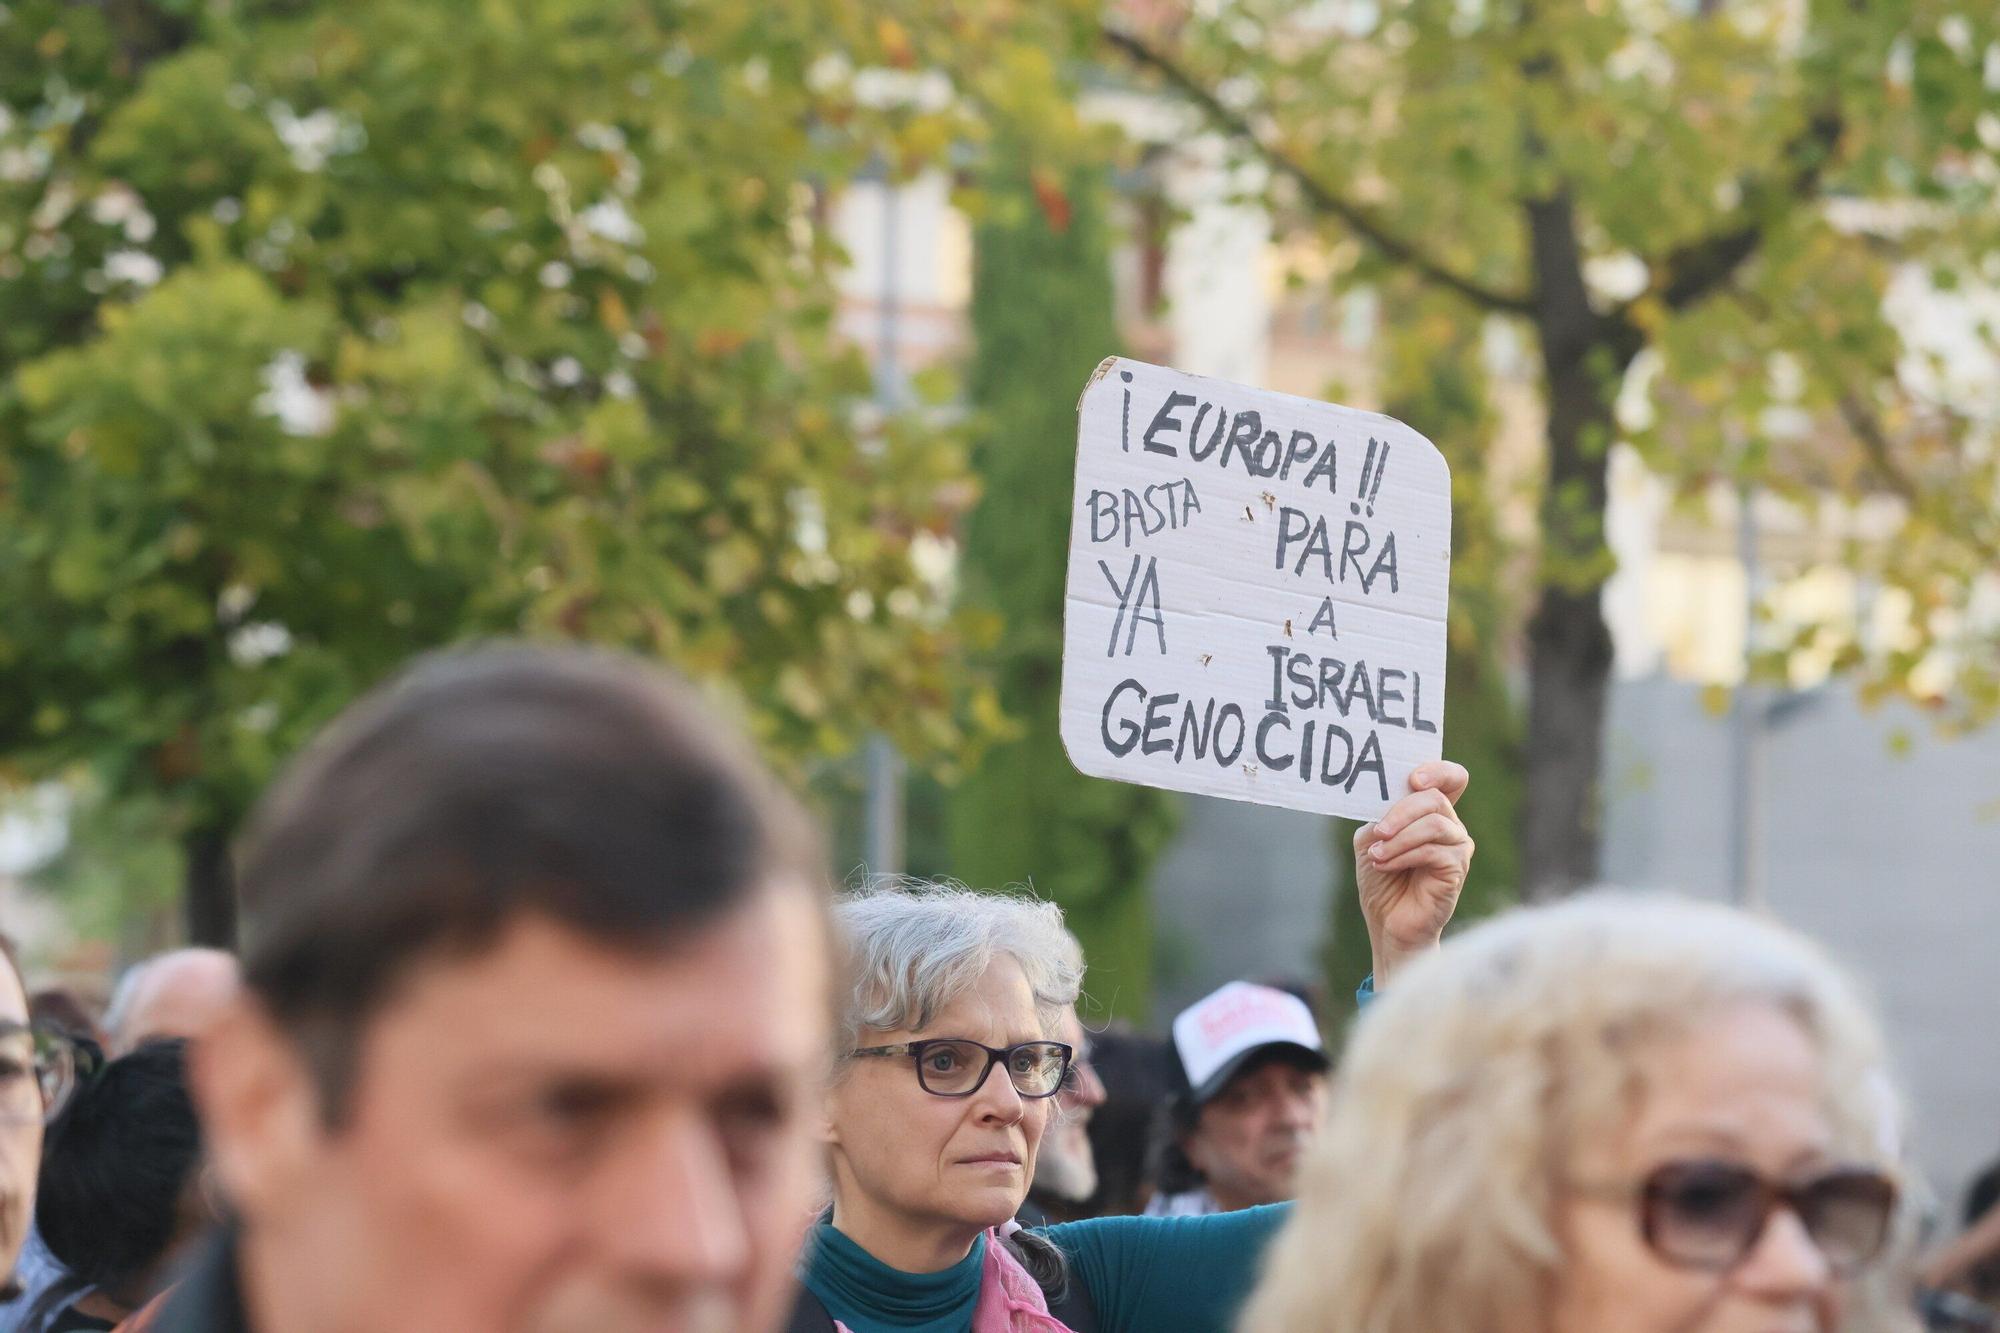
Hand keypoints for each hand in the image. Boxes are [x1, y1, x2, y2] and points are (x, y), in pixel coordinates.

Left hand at [1355, 761, 1472, 987]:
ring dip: (1399, 837)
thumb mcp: (1371, 840)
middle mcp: (1451, 827)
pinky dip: (1404, 854)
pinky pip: (1434, 850)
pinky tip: (1385, 864)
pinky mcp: (1457, 870)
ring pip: (1435, 823)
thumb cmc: (1382, 881)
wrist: (1387, 924)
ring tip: (1377, 855)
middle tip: (1378, 831)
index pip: (1453, 779)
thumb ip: (1380, 816)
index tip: (1412, 779)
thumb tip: (1384, 805)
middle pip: (1436, 798)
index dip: (1438, 771)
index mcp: (1433, 814)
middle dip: (1401, 811)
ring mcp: (1458, 848)